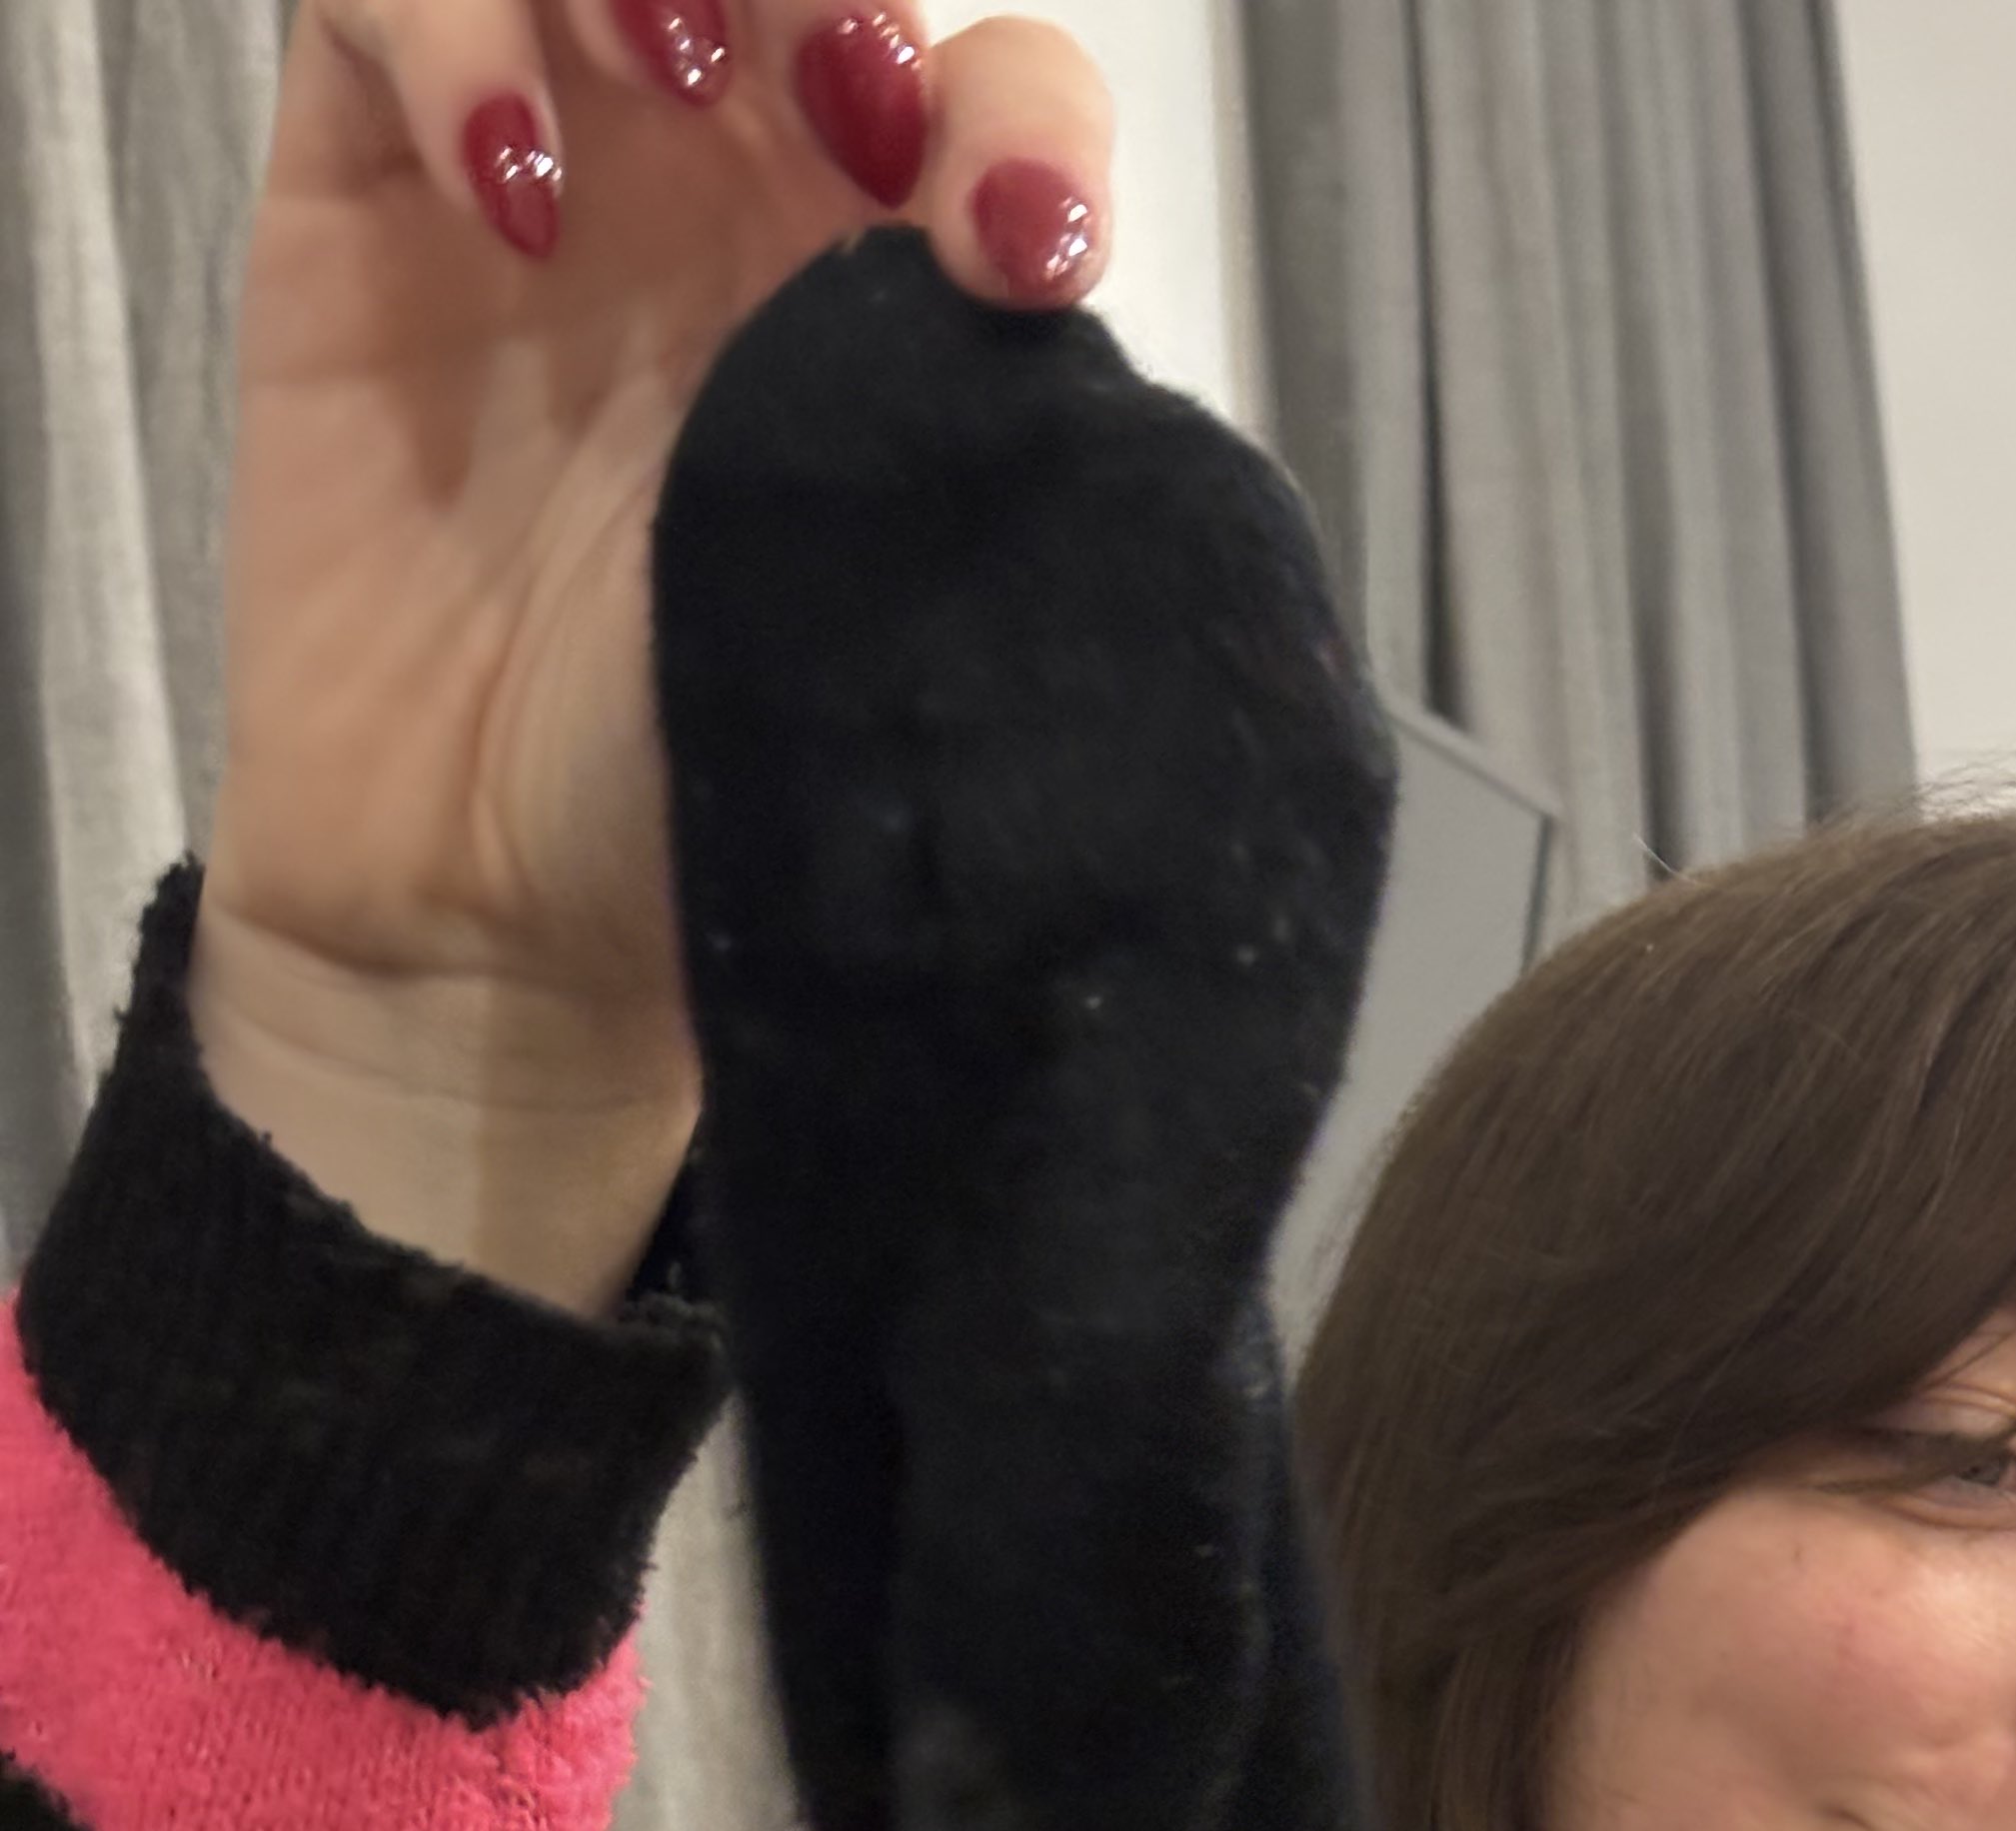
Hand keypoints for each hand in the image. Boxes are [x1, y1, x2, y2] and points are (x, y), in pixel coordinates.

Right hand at [195, 0, 1111, 1291]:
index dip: (1020, 119)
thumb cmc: (716, 813)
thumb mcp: (903, 643)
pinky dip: (447, 24)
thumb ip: (985, 454)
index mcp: (900, 312)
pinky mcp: (363, 199)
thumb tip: (1040, 266)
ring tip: (661, 63)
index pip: (996, 102)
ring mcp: (554, 191)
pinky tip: (511, 191)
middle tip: (817, 91)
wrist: (501, 942)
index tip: (1012, 243)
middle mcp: (740, 218)